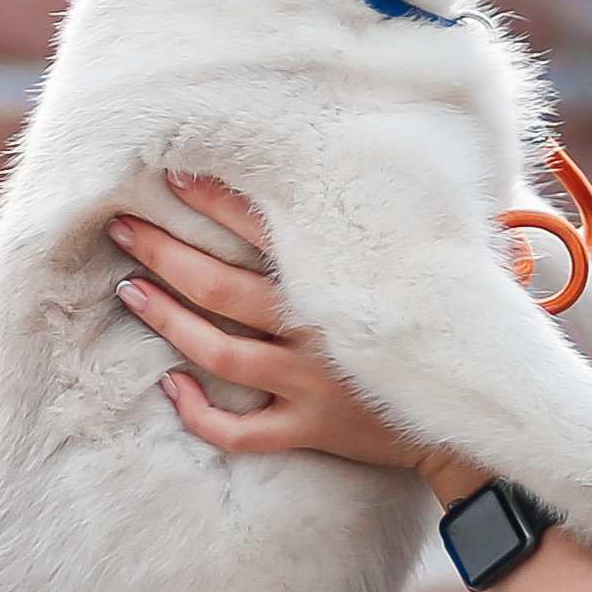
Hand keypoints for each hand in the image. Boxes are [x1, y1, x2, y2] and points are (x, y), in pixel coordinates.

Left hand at [110, 174, 478, 493]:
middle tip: (124, 227)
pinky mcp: (311, 430)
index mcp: (345, 283)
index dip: (218, 200)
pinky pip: (241, 432)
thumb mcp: (430, 264)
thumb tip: (380, 159)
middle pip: (224, 288)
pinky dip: (199, 412)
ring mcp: (313, 385)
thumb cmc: (440, 324)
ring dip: (168, 321)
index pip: (269, 230)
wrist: (467, 413)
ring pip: (221, 354)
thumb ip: (394, 223)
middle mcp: (322, 332)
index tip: (174, 174)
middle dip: (167, 253)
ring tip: (130, 291)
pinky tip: (170, 385)